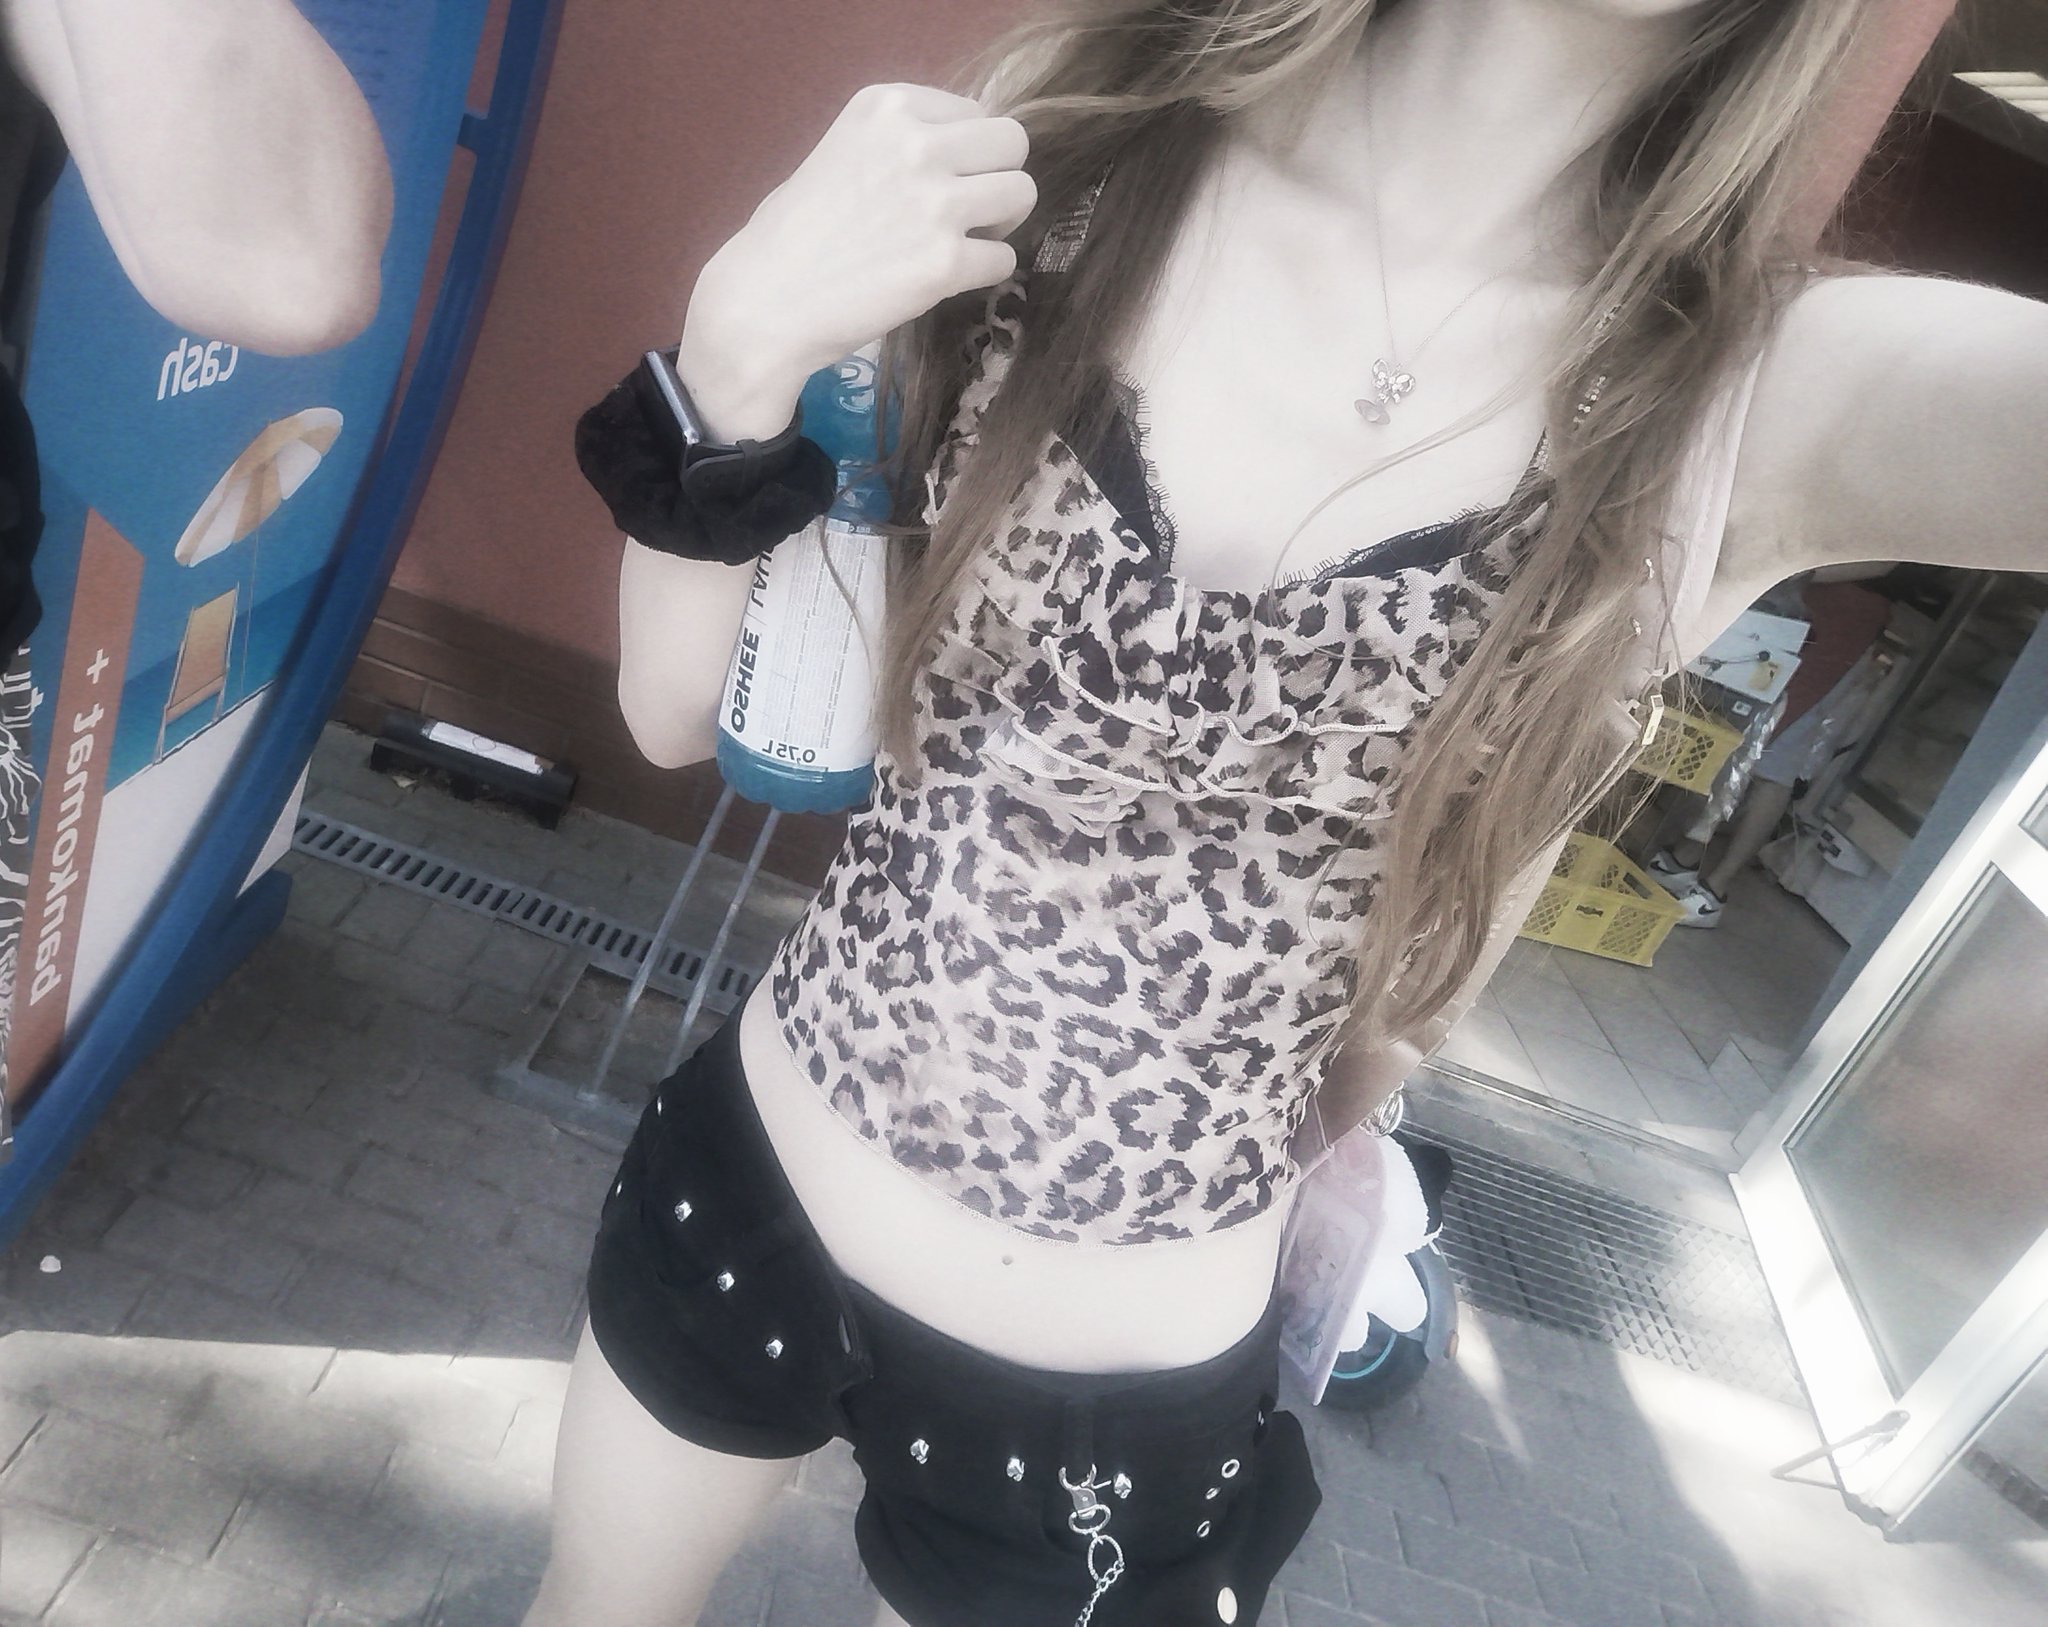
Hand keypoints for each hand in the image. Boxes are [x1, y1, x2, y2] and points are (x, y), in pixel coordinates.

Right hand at [679, 82, 1035, 439]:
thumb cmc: (794, 234)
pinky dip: (984, 273)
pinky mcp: (945, 261)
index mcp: (887, 106)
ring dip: (1001, 223)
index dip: (968, 152)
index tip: (940, 181)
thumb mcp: (843, 152)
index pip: (975, 111)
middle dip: (999, 177)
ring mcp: (935, 202)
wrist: (765, 301)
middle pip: (1012, 143)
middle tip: (971, 211)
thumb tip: (967, 154)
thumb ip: (901, 143)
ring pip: (1022, 194)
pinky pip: (1004, 259)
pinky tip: (946, 280)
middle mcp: (916, 143)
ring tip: (962, 243)